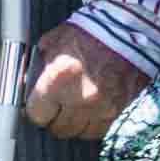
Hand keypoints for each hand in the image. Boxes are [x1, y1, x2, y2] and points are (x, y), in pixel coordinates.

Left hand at [21, 22, 133, 141]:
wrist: (130, 27)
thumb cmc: (91, 30)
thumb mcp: (54, 42)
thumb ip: (39, 66)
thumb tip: (30, 83)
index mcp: (59, 79)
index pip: (37, 114)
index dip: (35, 111)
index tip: (37, 107)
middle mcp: (81, 98)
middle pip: (59, 128)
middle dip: (54, 118)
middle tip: (57, 107)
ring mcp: (104, 107)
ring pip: (81, 133)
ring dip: (76, 123)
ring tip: (77, 107)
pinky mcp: (122, 110)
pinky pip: (103, 130)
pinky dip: (96, 123)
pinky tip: (94, 108)